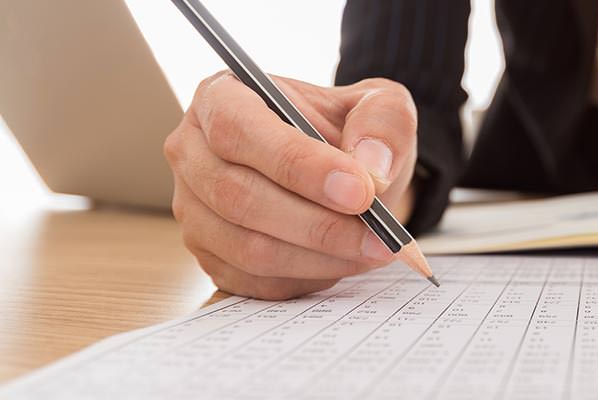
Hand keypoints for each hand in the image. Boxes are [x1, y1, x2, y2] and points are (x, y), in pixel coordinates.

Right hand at [164, 72, 418, 299]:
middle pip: (239, 196)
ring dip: (320, 257)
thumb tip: (371, 165)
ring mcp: (194, 210)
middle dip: (319, 224)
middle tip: (381, 236)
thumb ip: (383, 122)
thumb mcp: (380, 105)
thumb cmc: (351, 130)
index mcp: (221, 97)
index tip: (360, 192)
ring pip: (248, 247)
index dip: (298, 164)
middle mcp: (193, 152)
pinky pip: (256, 281)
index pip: (239, 129)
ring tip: (374, 250)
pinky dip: (308, 277)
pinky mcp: (211, 257)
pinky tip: (347, 261)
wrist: (345, 172)